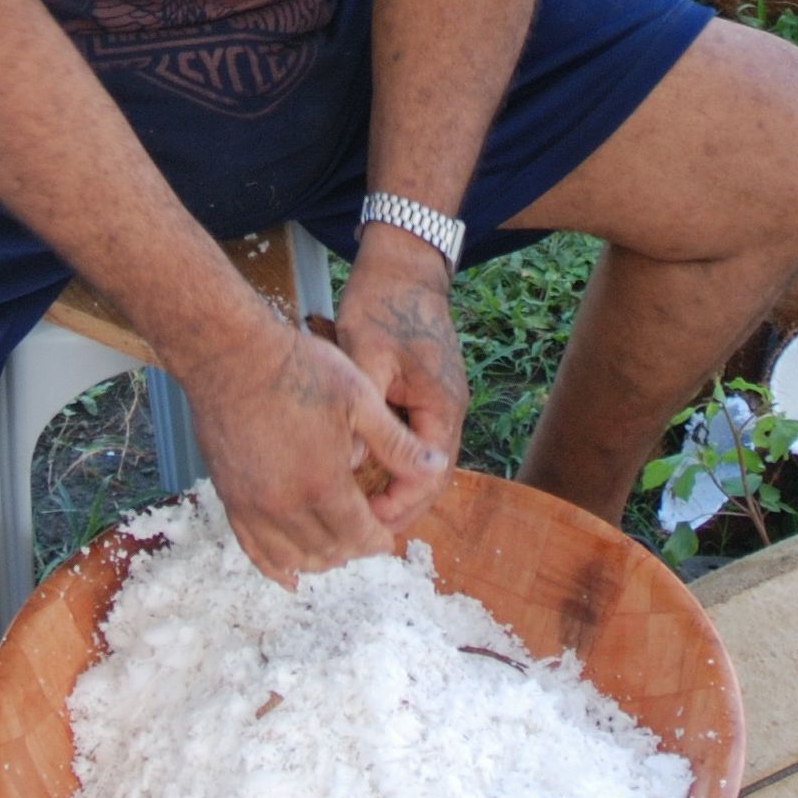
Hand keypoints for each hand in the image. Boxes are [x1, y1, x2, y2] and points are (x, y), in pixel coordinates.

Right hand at [180, 311, 448, 587]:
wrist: (228, 354)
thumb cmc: (297, 369)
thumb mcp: (360, 399)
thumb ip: (397, 443)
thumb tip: (436, 468)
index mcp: (323, 483)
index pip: (359, 535)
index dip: (378, 540)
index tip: (387, 536)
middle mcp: (285, 504)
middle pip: (328, 550)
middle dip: (352, 549)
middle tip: (364, 537)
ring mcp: (253, 504)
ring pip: (292, 557)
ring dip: (319, 560)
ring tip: (335, 550)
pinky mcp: (230, 497)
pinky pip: (253, 548)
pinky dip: (275, 567)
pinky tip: (290, 576)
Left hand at [333, 224, 468, 527]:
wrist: (403, 267)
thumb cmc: (383, 304)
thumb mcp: (366, 355)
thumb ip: (361, 410)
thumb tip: (349, 462)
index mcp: (441, 405)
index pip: (428, 474)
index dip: (398, 504)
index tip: (363, 519)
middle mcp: (447, 410)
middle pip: (428, 476)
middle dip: (396, 506)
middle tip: (358, 530)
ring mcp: (438, 404)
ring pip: (419, 463)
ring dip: (393, 488)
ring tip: (356, 512)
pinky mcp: (423, 397)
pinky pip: (410, 443)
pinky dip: (389, 463)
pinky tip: (359, 474)